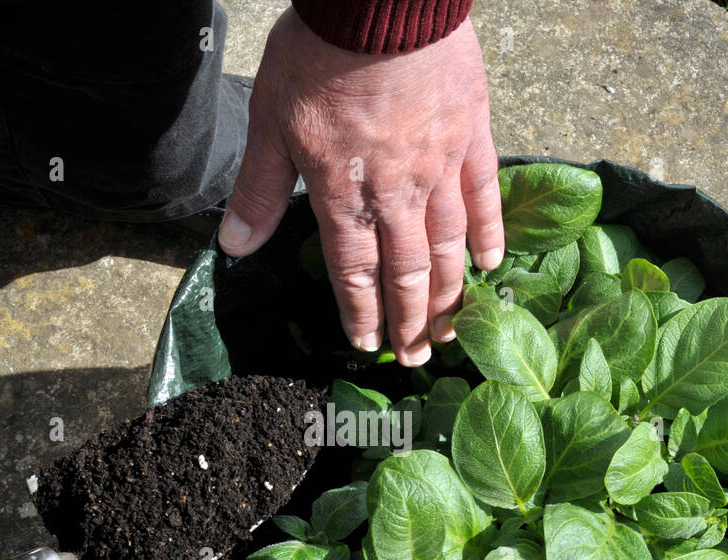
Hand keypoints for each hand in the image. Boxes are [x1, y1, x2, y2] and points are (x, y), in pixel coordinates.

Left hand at [218, 9, 503, 366]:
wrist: (382, 2)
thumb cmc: (319, 55)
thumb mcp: (270, 120)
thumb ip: (259, 190)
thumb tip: (235, 248)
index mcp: (344, 195)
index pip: (355, 273)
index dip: (361, 314)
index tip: (368, 344)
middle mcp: (397, 194)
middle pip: (407, 273)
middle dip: (410, 321)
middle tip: (416, 357)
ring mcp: (441, 167)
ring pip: (448, 247)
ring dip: (450, 293)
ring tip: (452, 329)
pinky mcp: (472, 136)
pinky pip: (484, 196)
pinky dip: (489, 234)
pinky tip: (493, 264)